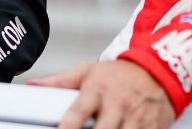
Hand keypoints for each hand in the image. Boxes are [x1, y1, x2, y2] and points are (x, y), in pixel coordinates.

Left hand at [29, 60, 174, 128]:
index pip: (78, 113)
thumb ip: (59, 82)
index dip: (67, 128)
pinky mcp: (153, 127)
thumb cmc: (119, 74)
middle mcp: (118, 103)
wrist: (159, 69)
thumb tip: (31, 85)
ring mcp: (137, 117)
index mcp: (98, 89)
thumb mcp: (88, 72)